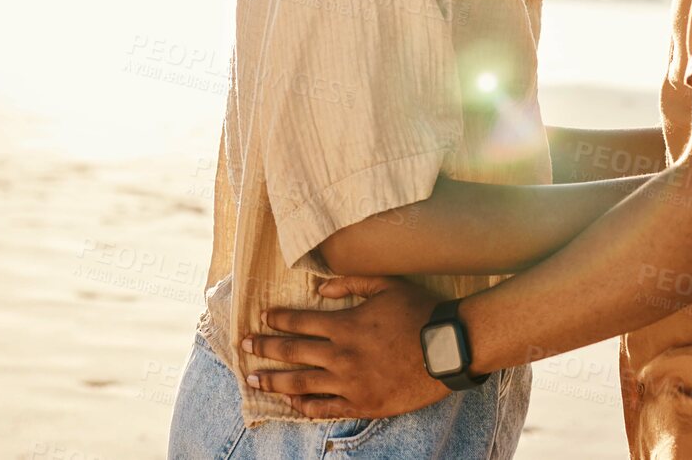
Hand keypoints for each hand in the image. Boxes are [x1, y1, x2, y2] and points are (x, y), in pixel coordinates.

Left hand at [244, 275, 452, 419]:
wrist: (448, 349)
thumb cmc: (419, 313)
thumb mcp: (386, 285)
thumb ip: (350, 283)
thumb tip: (319, 289)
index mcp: (345, 325)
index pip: (300, 321)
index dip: (277, 320)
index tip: (262, 318)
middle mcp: (341, 355)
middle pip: (293, 352)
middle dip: (264, 349)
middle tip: (244, 348)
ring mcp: (350, 382)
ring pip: (301, 383)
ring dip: (274, 381)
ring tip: (253, 380)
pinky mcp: (363, 404)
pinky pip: (326, 408)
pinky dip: (305, 406)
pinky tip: (291, 402)